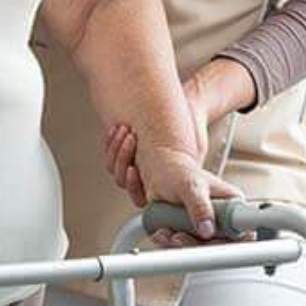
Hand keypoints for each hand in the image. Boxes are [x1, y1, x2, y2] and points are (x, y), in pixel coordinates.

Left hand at [104, 74, 212, 201]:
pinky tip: (117, 128)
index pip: (139, 198)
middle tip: (131, 138)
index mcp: (162, 186)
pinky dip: (111, 140)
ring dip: (117, 148)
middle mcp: (145, 177)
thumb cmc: (193, 131)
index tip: (133, 169)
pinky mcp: (124, 150)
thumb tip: (186, 185)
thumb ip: (191, 170)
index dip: (133, 186)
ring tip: (126, 129)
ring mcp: (134, 163)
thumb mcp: (196, 149)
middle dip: (123, 159)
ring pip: (113, 166)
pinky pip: (109, 152)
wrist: (185, 108)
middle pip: (122, 180)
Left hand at [131, 139, 243, 244]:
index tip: (210, 243)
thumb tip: (207, 230)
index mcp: (233, 205)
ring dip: (180, 245)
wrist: (161, 172)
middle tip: (179, 236)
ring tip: (167, 231)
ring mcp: (207, 229)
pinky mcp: (192, 235)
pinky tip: (163, 232)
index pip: (244, 232)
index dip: (232, 244)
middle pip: (220, 247)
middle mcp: (223, 220)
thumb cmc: (180, 173)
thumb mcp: (190, 186)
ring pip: (200, 251)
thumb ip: (199, 206)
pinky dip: (171, 244)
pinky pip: (183, 249)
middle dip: (197, 245)